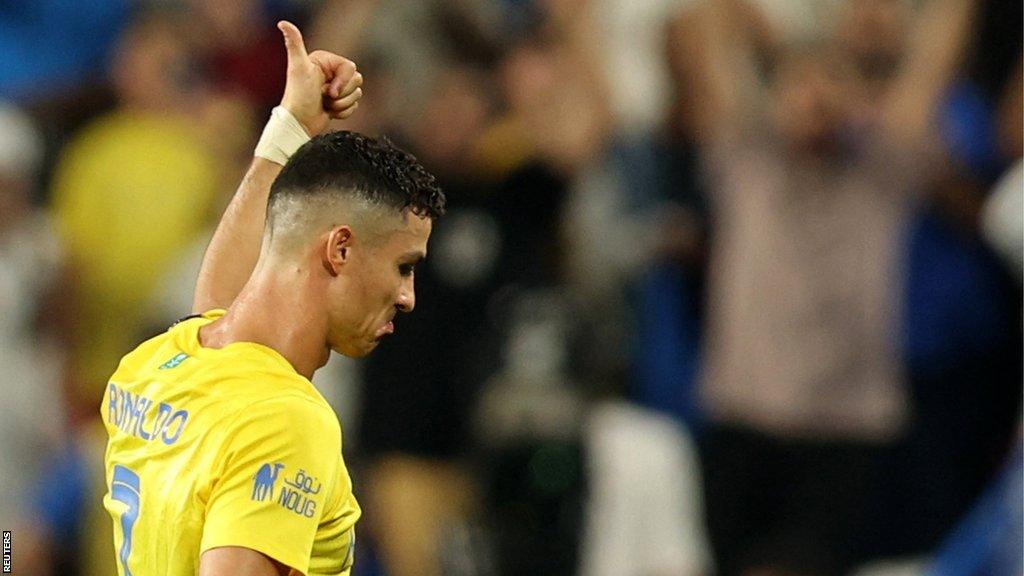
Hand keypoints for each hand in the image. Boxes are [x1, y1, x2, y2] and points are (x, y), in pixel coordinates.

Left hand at [278, 20, 362, 135]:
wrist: (299, 123)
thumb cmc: (298, 97)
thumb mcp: (298, 68)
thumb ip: (294, 44)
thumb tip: (283, 23)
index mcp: (324, 61)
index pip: (350, 67)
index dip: (343, 81)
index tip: (328, 90)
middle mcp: (331, 72)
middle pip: (356, 80)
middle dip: (342, 93)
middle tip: (325, 97)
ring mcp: (336, 88)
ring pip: (357, 93)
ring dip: (342, 104)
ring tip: (325, 104)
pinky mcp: (339, 102)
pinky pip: (354, 105)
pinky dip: (343, 112)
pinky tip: (329, 112)